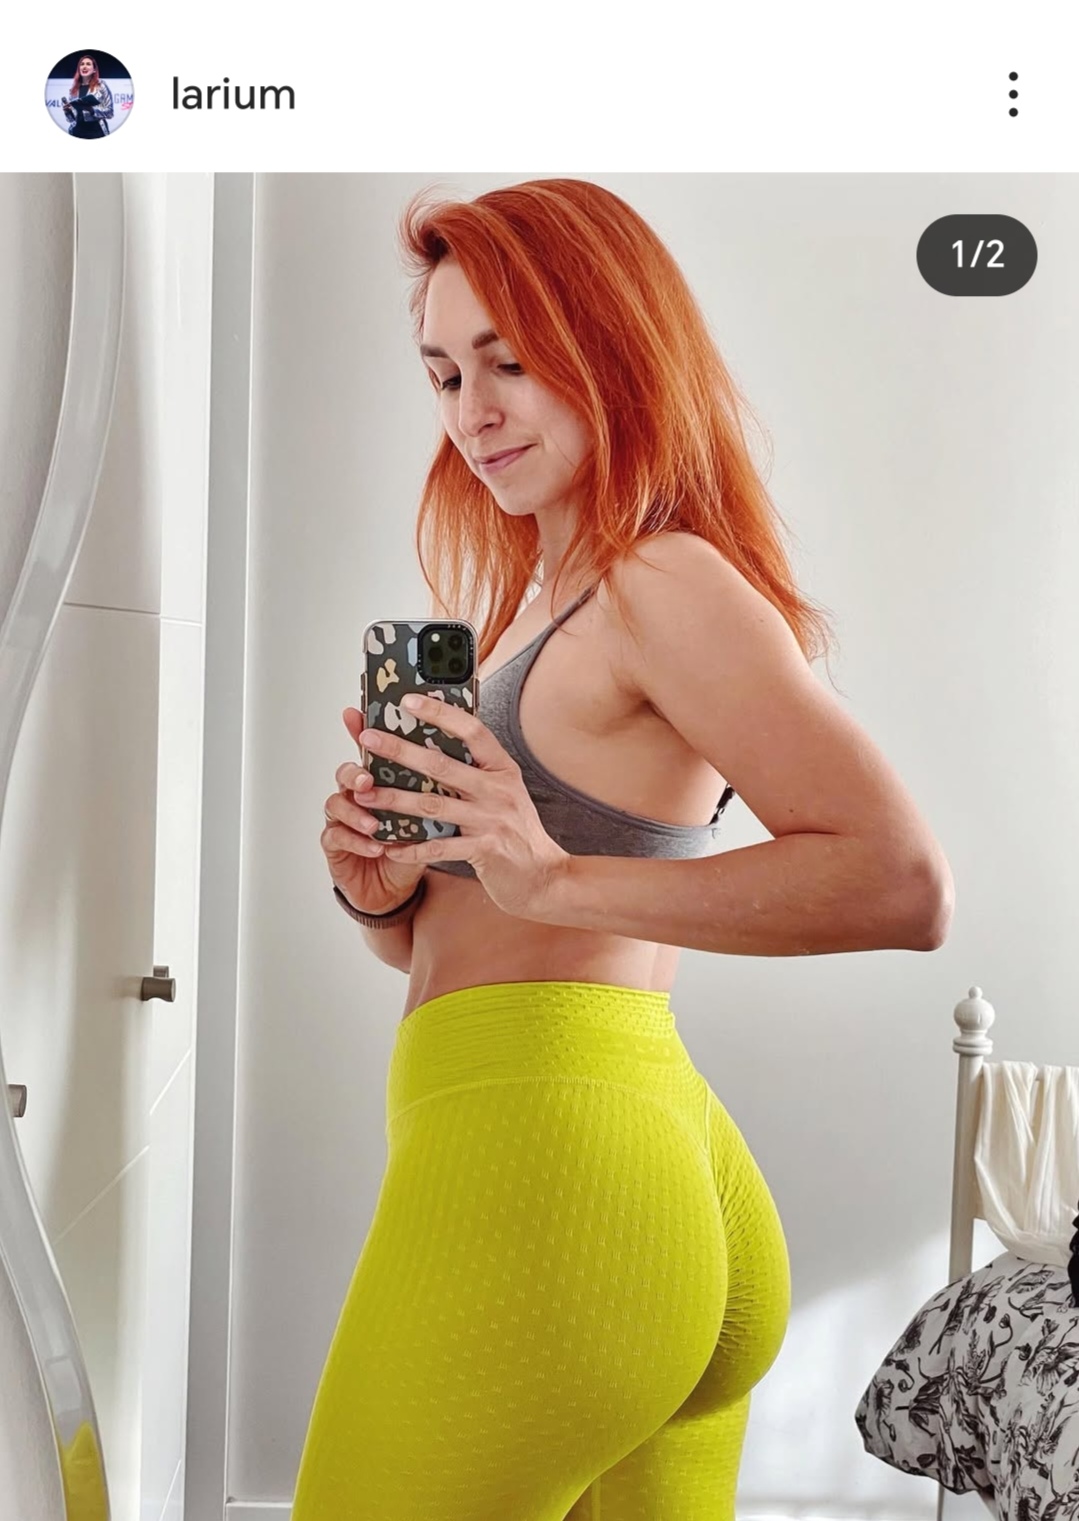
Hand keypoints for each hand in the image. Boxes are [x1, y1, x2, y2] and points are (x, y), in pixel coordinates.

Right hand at [321, 708, 427, 915]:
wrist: (398, 889)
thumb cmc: (412, 847)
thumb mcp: (431, 816)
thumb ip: (438, 788)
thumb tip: (465, 755)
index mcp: (380, 780)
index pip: (371, 751)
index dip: (360, 730)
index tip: (357, 715)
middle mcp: (358, 795)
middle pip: (349, 773)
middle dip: (356, 772)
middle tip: (368, 779)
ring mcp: (343, 819)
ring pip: (337, 803)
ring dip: (356, 811)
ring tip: (374, 822)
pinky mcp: (336, 846)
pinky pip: (337, 837)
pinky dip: (356, 840)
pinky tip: (374, 845)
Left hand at [358, 692, 569, 919]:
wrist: (544, 877)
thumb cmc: (516, 831)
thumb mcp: (504, 792)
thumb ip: (476, 771)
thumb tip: (433, 745)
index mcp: (502, 769)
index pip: (471, 730)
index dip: (440, 713)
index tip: (408, 700)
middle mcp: (498, 789)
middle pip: (441, 764)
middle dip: (399, 750)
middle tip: (367, 739)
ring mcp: (492, 820)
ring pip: (433, 804)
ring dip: (394, 799)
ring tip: (363, 795)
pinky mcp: (485, 850)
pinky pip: (439, 847)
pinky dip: (411, 848)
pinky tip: (390, 846)